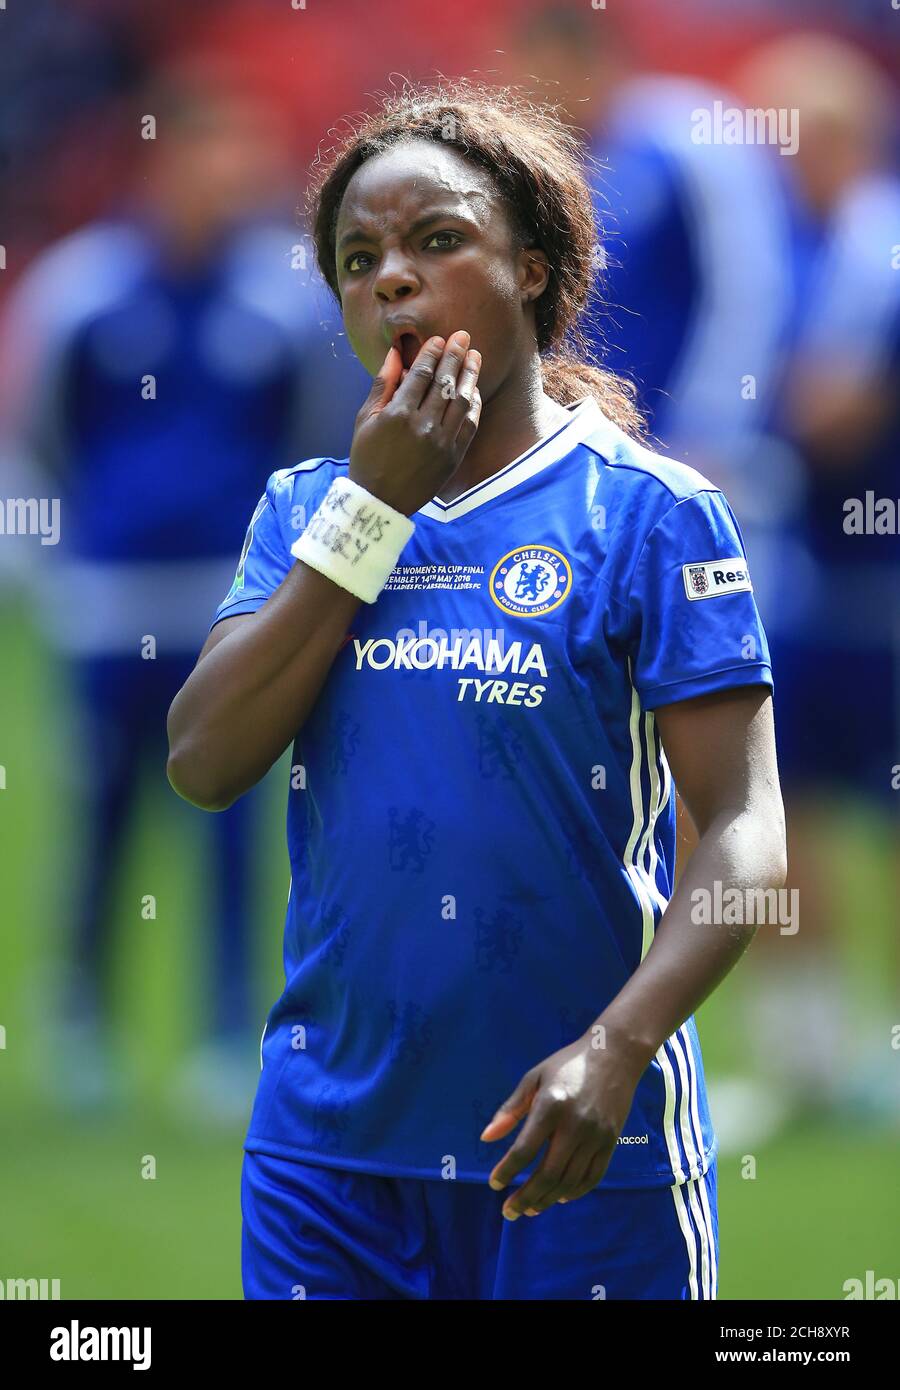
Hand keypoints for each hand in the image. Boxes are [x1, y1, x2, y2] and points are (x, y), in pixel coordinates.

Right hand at [348, 331, 481, 514]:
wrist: (380, 500)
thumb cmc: (367, 457)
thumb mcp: (365, 419)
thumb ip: (383, 384)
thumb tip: (396, 353)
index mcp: (398, 414)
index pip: (422, 374)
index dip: (432, 353)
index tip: (440, 339)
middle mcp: (423, 426)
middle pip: (445, 382)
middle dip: (455, 355)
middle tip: (463, 336)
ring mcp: (441, 442)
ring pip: (461, 400)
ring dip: (470, 375)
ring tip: (474, 356)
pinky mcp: (453, 456)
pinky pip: (469, 424)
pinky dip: (473, 404)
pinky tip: (473, 389)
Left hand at [481, 1028, 643, 1218]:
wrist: (614, 1055)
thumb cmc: (567, 1065)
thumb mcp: (534, 1077)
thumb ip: (510, 1109)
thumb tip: (486, 1138)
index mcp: (551, 1106)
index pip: (525, 1149)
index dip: (507, 1171)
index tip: (493, 1184)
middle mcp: (575, 1125)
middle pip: (548, 1173)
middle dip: (525, 1196)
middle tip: (508, 1212)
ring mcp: (596, 1137)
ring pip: (569, 1181)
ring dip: (547, 1200)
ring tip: (529, 1209)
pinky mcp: (611, 1143)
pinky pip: (592, 1177)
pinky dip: (575, 1193)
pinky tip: (559, 1198)